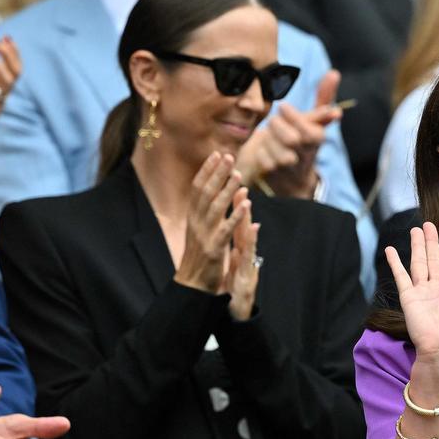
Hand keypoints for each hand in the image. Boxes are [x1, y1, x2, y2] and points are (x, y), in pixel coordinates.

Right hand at [175, 152, 251, 294]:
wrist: (192, 284)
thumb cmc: (199, 256)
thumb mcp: (201, 230)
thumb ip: (207, 211)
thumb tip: (217, 191)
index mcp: (192, 218)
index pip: (197, 189)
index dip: (207, 170)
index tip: (217, 154)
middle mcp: (196, 223)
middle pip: (206, 193)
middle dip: (217, 174)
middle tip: (229, 156)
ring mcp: (204, 236)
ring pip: (215, 208)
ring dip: (227, 190)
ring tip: (238, 175)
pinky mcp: (214, 249)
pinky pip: (225, 230)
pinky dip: (235, 215)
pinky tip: (246, 204)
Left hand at [226, 188, 260, 320]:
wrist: (237, 317)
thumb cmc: (235, 293)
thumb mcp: (235, 271)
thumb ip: (237, 255)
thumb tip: (237, 241)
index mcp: (239, 255)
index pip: (236, 227)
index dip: (235, 209)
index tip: (232, 188)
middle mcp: (246, 259)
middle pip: (243, 231)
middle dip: (242, 210)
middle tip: (240, 189)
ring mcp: (247, 270)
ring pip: (248, 247)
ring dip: (248, 228)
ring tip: (248, 210)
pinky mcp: (246, 284)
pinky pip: (246, 266)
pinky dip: (246, 254)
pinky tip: (244, 245)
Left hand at [236, 70, 342, 198]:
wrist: (294, 178)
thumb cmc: (304, 140)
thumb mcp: (316, 121)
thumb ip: (324, 97)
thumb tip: (334, 73)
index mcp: (317, 139)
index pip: (307, 130)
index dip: (293, 116)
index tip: (283, 106)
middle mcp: (305, 155)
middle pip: (290, 139)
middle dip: (277, 125)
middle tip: (274, 121)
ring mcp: (289, 166)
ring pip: (273, 147)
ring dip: (267, 138)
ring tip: (270, 136)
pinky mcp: (273, 174)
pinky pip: (262, 157)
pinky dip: (260, 150)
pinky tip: (265, 149)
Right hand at [386, 223, 438, 367]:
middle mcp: (435, 290)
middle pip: (433, 259)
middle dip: (431, 241)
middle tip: (428, 224)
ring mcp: (421, 293)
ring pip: (419, 263)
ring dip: (417, 246)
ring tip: (415, 230)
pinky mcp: (408, 298)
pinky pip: (401, 277)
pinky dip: (395, 263)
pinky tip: (390, 250)